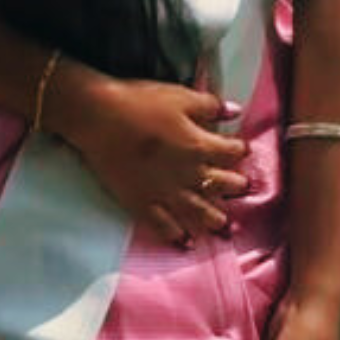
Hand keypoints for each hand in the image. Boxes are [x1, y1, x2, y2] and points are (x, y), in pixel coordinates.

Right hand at [65, 76, 251, 247]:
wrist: (98, 118)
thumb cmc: (139, 103)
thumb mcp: (180, 96)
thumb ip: (210, 106)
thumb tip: (234, 111)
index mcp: (200, 146)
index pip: (232, 152)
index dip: (239, 150)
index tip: (240, 149)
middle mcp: (189, 175)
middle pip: (221, 185)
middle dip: (234, 186)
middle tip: (240, 187)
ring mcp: (166, 192)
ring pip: (198, 212)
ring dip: (213, 218)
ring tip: (222, 222)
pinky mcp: (142, 202)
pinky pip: (164, 226)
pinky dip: (177, 236)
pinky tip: (186, 243)